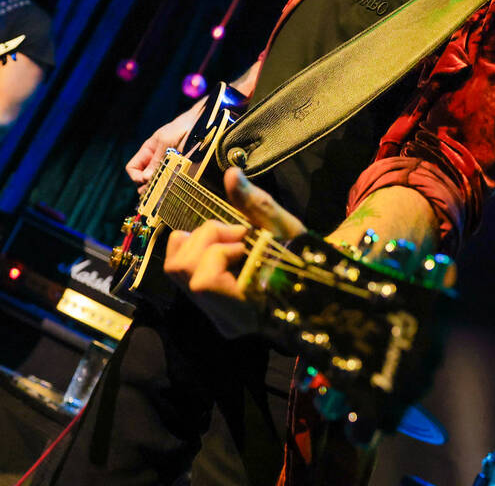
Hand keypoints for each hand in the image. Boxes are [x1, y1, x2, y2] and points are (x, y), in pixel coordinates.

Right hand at [125, 102, 204, 190]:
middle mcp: (154, 161)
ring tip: (165, 188)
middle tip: (156, 189)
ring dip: (158, 187)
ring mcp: (166, 167)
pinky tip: (173, 186)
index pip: (132, 168)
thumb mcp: (165, 142)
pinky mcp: (178, 172)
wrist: (198, 126)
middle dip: (146, 186)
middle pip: (142, 179)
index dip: (136, 176)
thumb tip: (145, 179)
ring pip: (156, 183)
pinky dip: (169, 186)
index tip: (145, 180)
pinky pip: (169, 183)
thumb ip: (156, 160)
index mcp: (147, 152)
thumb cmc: (179, 129)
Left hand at [164, 168, 305, 337]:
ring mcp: (216, 317)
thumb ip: (254, 202)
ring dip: (199, 243)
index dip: (219, 249)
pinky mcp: (211, 309)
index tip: (246, 237)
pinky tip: (219, 250)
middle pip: (181, 270)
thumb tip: (231, 173)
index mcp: (246, 309)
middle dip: (204, 239)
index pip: (204, 280)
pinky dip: (194, 252)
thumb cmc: (303, 255)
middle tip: (236, 234)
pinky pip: (182, 274)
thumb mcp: (282, 226)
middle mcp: (226, 320)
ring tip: (230, 241)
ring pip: (176, 269)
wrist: (318, 283)